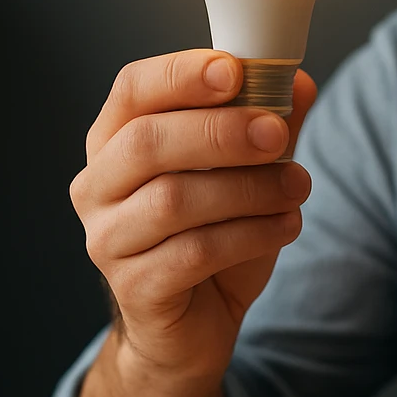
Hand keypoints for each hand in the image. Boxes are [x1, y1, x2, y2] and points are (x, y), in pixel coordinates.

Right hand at [71, 50, 317, 385]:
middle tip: (278, 133)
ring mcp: (108, 240)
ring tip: (298, 186)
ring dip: (246, 189)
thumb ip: (266, 125)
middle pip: (147, 143)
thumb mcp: (245, 174)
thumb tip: (298, 81)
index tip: (234, 70)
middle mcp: (97, 187)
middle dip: (220, 132)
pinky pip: (193, 253)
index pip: (133, 90)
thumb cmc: (212, 235)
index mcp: (115, 141)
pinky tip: (286, 226)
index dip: (181, 74)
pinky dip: (249, 234)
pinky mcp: (134, 288)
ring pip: (173, 200)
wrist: (194, 325)